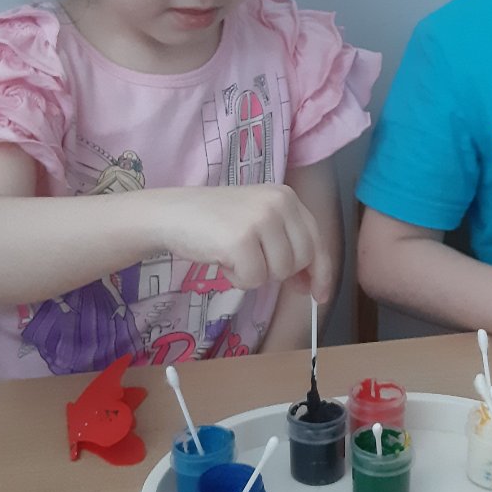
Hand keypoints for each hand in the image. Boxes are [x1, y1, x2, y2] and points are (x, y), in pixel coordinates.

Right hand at [150, 185, 333, 302]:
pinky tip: (222, 259)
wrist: (170, 214)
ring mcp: (260, 220)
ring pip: (279, 273)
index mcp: (286, 196)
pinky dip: (237, 279)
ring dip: (255, 274)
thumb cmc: (213, 221)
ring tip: (233, 255)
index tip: (318, 294)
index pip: (316, 240)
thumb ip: (286, 243)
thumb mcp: (258, 221)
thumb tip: (311, 283)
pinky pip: (254, 280)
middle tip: (252, 263)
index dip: (321, 272)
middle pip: (302, 260)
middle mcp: (278, 203)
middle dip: (279, 272)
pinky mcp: (241, 240)